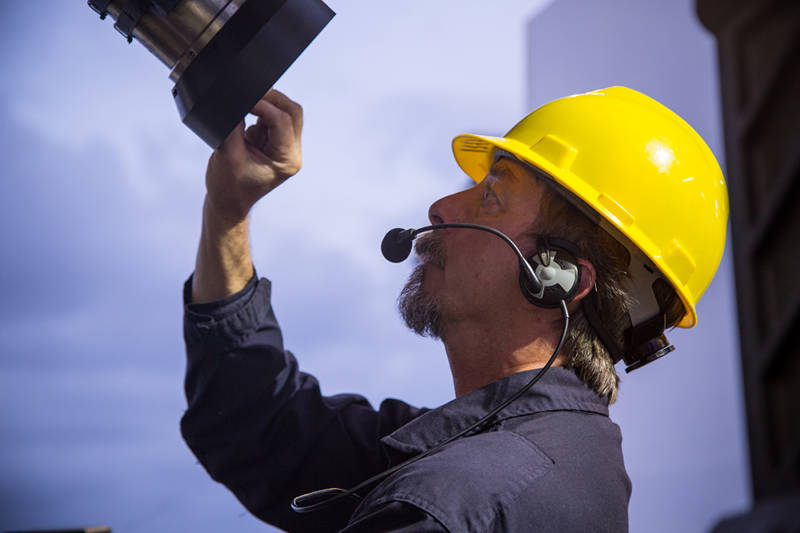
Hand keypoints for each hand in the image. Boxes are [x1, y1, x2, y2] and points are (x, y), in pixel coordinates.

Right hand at [205, 89, 302, 221]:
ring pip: (284, 113)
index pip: (282, 120)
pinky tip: (246, 134)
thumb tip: (238, 100)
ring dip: (263, 109)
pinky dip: (258, 117)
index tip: (244, 99)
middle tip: (248, 96)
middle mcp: (291, 153)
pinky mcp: (275, 143)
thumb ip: (234, 125)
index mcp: (287, 159)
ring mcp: (285, 148)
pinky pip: (272, 119)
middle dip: (270, 99)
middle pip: (292, 112)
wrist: (227, 202)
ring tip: (244, 127)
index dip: (263, 104)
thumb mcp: (227, 153)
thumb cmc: (227, 186)